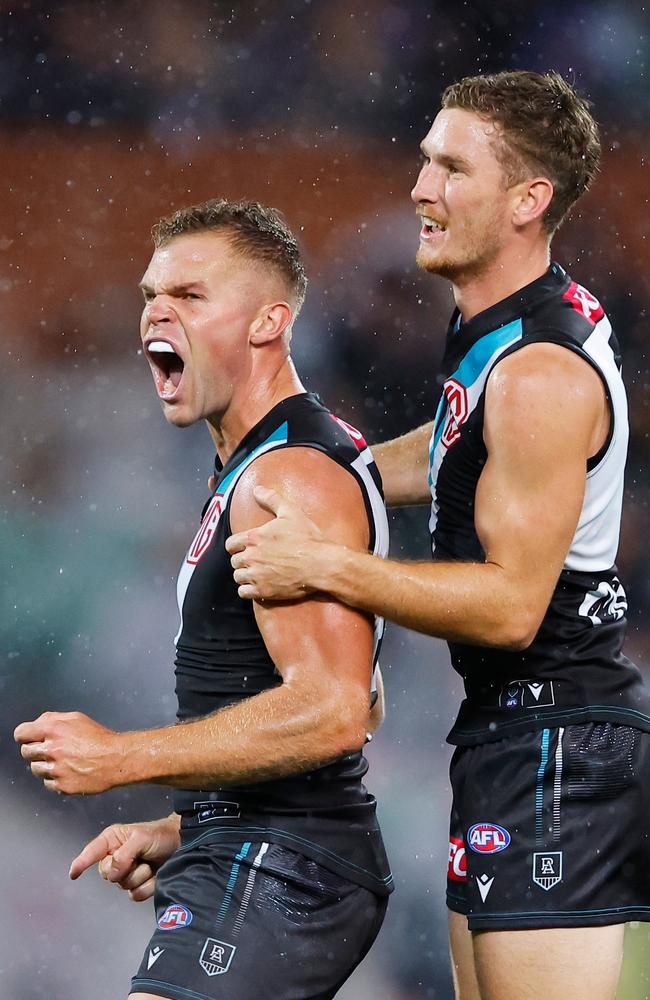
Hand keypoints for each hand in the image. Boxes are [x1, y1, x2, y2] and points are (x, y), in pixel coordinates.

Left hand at [14, 711, 121, 794]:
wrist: (116, 759)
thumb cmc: (99, 738)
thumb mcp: (77, 718)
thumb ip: (52, 718)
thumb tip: (36, 725)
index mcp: (54, 730)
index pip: (21, 733)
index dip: (24, 736)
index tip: (27, 739)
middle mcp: (53, 749)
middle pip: (25, 752)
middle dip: (34, 750)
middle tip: (48, 750)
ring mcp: (56, 769)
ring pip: (35, 769)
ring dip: (45, 765)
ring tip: (63, 761)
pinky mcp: (62, 785)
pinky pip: (47, 783)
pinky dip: (55, 779)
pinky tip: (69, 772)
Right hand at [69, 815, 180, 901]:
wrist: (183, 845)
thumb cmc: (160, 836)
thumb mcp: (141, 838)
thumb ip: (124, 854)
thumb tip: (112, 871)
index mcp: (112, 841)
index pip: (92, 852)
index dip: (81, 862)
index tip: (73, 874)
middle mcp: (115, 857)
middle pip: (107, 874)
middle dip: (124, 869)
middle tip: (140, 858)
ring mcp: (126, 873)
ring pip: (122, 886)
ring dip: (139, 877)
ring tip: (150, 864)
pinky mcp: (138, 886)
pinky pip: (134, 895)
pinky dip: (147, 887)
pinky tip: (156, 876)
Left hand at [226, 485, 326, 599]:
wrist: (322, 564)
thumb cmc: (308, 538)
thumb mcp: (291, 512)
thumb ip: (271, 499)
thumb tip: (256, 489)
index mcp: (254, 537)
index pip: (230, 544)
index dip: (237, 546)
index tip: (245, 548)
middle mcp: (251, 557)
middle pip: (234, 561)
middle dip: (242, 561)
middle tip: (255, 561)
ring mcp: (256, 575)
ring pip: (238, 577)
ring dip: (245, 576)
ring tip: (256, 574)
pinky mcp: (263, 591)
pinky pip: (244, 593)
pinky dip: (248, 590)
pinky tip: (258, 586)